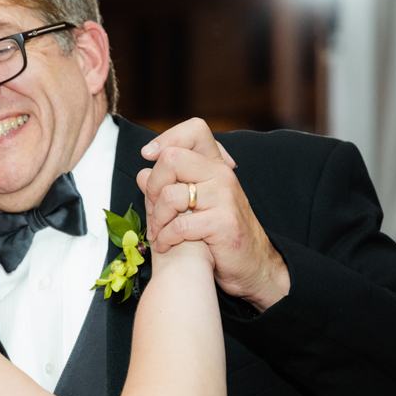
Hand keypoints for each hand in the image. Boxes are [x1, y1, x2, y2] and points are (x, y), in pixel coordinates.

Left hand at [139, 118, 289, 310]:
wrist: (253, 264)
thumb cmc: (220, 233)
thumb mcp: (196, 204)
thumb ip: (171, 186)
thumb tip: (142, 173)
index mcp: (216, 166)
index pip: (196, 130)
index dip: (168, 137)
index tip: (149, 155)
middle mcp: (221, 175)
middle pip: (171, 159)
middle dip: (153, 186)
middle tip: (153, 207)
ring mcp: (224, 197)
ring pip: (170, 195)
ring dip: (155, 219)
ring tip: (157, 232)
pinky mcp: (223, 223)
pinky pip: (179, 224)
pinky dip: (164, 238)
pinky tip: (165, 245)